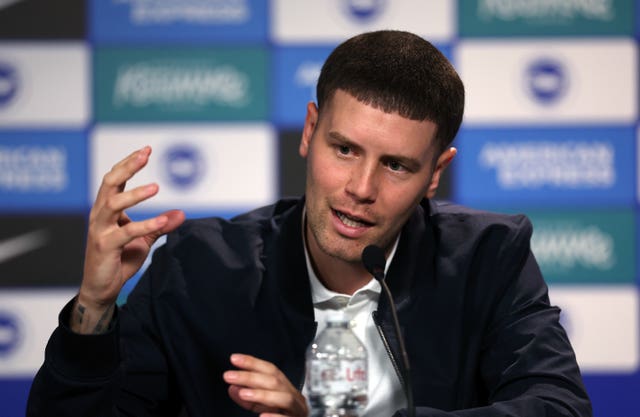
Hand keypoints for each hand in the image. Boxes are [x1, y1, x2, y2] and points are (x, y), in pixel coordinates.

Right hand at [73, 146, 184, 332]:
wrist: (102, 288)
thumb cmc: (120, 259)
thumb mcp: (144, 239)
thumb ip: (160, 225)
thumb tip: (181, 213)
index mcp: (106, 209)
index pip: (114, 179)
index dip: (128, 163)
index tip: (146, 149)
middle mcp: (100, 215)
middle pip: (109, 183)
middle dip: (127, 167)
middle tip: (145, 153)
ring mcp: (100, 230)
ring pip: (113, 204)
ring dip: (134, 194)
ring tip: (156, 187)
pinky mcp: (104, 247)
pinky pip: (126, 233)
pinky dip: (146, 225)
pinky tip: (163, 221)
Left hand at [223, 354, 308, 416]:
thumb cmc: (279, 415)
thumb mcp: (260, 404)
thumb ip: (247, 396)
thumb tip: (232, 387)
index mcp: (285, 387)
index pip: (270, 370)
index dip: (252, 363)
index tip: (234, 359)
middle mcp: (294, 396)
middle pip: (275, 381)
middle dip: (250, 377)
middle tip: (229, 376)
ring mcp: (297, 410)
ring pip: (284, 398)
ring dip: (262, 394)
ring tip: (243, 394)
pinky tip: (262, 416)